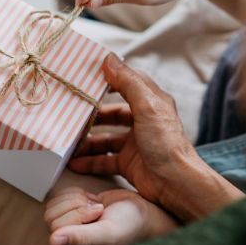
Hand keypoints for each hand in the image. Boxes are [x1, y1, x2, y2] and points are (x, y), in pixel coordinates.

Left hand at [45, 187, 176, 244]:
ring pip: (54, 204)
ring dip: (77, 199)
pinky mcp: (74, 208)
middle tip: (97, 209)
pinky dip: (77, 192)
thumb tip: (53, 241)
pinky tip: (93, 200)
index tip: (98, 214)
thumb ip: (81, 236)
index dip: (77, 215)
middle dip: (77, 205)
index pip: (56, 227)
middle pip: (51, 215)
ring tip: (96, 206)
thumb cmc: (130, 225)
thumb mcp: (107, 232)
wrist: (144, 210)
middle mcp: (72, 239)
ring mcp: (72, 223)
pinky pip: (61, 195)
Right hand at [69, 54, 244, 220]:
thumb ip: (128, 83)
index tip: (86, 77)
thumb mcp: (147, 107)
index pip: (128, 83)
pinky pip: (104, 160)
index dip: (109, 78)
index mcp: (151, 103)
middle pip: (113, 113)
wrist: (177, 185)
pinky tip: (74, 162)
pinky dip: (89, 161)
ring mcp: (135, 144)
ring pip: (105, 138)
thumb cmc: (166, 143)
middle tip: (71, 114)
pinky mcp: (129, 164)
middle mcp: (143, 121)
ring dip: (87, 140)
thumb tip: (109, 58)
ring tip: (68, 141)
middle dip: (92, 114)